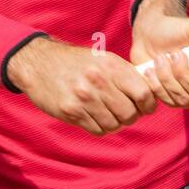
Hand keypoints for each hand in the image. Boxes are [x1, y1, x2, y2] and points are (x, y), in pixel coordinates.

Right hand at [5, 37, 157, 135]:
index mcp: (111, 66)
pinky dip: (99, 127)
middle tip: (123, 112)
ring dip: (113, 123)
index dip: (148, 104)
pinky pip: (97, 130)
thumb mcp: (103, 59)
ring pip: (113, 125)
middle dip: (130, 116)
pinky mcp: (71, 111)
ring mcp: (84, 97)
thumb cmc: (76, 62)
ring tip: (106, 112)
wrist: (39, 63)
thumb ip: (125, 75)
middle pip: (129, 113)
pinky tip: (92, 115)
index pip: (143, 93)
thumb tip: (150, 93)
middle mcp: (99, 81)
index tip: (145, 106)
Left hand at [130, 0, 188, 108]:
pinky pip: (168, 101)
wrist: (151, 33)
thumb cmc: (177, 29)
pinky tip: (152, 69)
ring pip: (184, 99)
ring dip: (168, 77)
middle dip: (184, 74)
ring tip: (160, 58)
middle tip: (174, 54)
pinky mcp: (174, 98)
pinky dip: (157, 84)